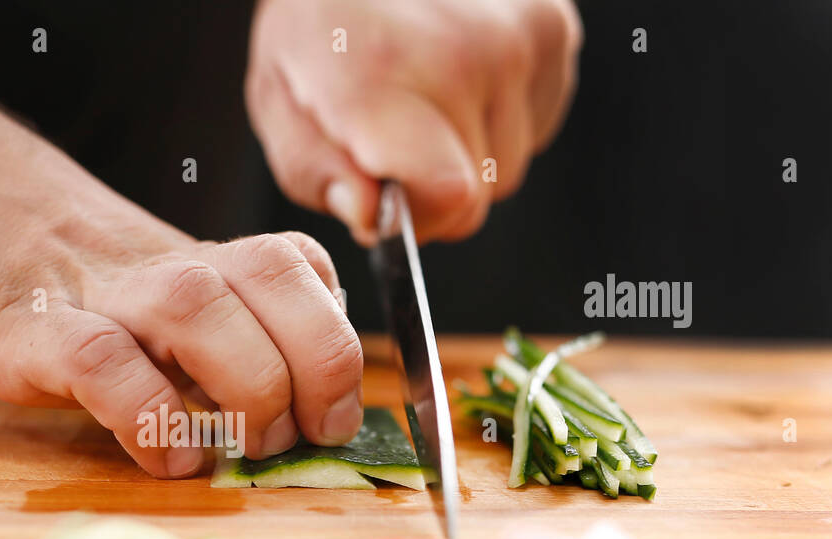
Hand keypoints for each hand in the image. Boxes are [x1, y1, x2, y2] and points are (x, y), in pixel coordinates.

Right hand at [0, 109, 362, 477]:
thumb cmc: (41, 266)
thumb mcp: (139, 285)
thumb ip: (205, 338)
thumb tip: (278, 416)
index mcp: (196, 261)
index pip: (304, 270)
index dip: (341, 344)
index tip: (336, 413)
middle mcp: (159, 268)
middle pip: (277, 285)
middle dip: (318, 369)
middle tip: (299, 438)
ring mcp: (93, 293)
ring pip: (203, 314)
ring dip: (249, 388)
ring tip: (244, 447)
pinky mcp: (24, 328)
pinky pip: (103, 366)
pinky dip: (149, 417)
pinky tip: (166, 459)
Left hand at [246, 0, 581, 243]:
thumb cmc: (314, 26)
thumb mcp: (279, 102)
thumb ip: (319, 174)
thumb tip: (370, 218)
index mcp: (385, 78)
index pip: (452, 197)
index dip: (419, 219)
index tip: (383, 197)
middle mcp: (464, 54)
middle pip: (480, 195)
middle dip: (433, 189)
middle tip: (392, 137)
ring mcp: (518, 36)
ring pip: (511, 163)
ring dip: (467, 152)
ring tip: (422, 97)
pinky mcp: (552, 26)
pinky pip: (536, 122)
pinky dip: (499, 116)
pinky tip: (456, 77)